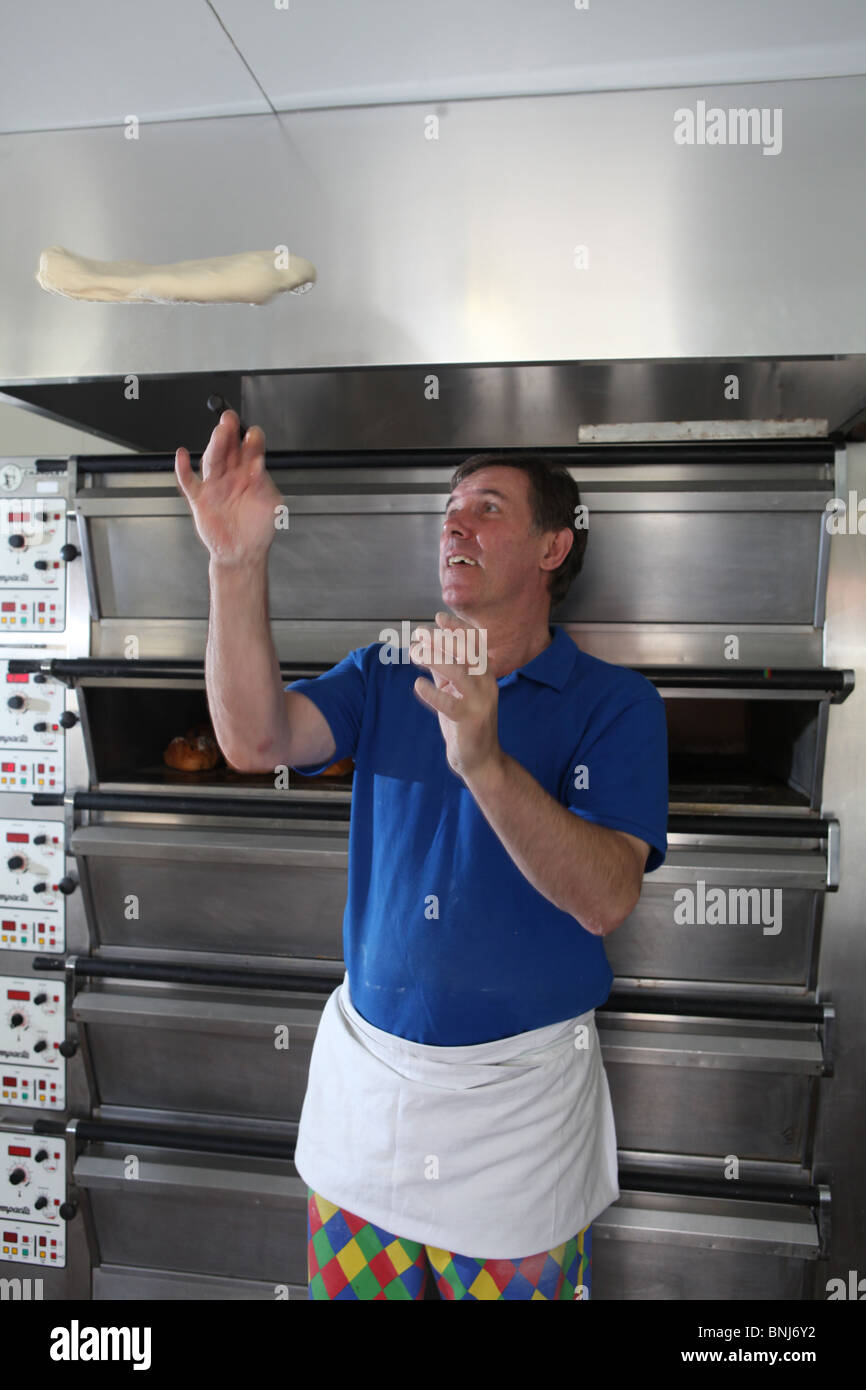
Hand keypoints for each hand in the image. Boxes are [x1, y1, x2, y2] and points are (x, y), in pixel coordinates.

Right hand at [175, 410, 281, 565]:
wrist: (242, 552)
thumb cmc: (258, 528)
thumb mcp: (270, 505)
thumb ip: (264, 484)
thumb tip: (258, 466)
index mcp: (250, 473)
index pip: (250, 449)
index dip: (251, 440)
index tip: (253, 434)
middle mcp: (232, 475)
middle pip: (229, 449)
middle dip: (229, 433)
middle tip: (229, 419)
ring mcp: (215, 485)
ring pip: (212, 460)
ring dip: (214, 445)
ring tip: (219, 433)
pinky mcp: (200, 499)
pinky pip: (188, 481)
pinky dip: (182, 468)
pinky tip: (181, 455)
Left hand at [409, 611, 500, 781]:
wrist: (480, 760)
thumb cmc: (464, 723)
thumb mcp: (453, 692)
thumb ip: (443, 671)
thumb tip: (425, 647)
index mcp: (485, 675)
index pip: (475, 644)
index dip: (458, 628)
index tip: (439, 617)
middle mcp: (487, 684)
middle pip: (467, 652)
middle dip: (443, 640)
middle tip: (420, 634)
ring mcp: (481, 702)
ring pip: (460, 672)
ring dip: (435, 659)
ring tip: (415, 654)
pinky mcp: (471, 720)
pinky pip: (450, 703)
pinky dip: (432, 693)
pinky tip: (418, 685)